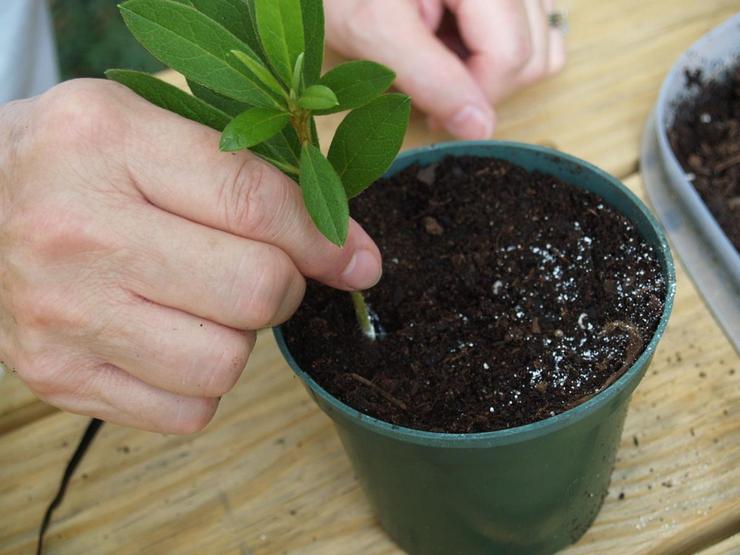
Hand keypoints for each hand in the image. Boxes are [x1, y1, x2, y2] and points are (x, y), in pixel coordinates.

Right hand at [0, 79, 381, 433]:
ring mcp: (62, 314)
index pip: (256, 204)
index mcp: (108, 144)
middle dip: (283, 286)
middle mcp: (78, 231)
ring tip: (204, 302)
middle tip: (262, 271)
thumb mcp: (149, 129)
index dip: (325, 240)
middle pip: (254, 292)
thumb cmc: (78, 164)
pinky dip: (202, 381)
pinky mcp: (57, 375)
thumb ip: (249, 177)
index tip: (356, 261)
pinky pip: (188, 410)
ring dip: (239, 336)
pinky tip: (172, 337)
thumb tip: (350, 254)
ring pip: (226, 363)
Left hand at [325, 0, 565, 138]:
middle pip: (531, 54)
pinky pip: (540, 31)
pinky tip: (460, 44)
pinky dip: (506, 52)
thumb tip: (481, 129)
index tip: (431, 111)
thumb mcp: (373, 31)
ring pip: (544, 46)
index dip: (473, 97)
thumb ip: (430, 79)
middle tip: (427, 85)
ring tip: (439, 54)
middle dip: (481, 85)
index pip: (511, 55)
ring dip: (492, 69)